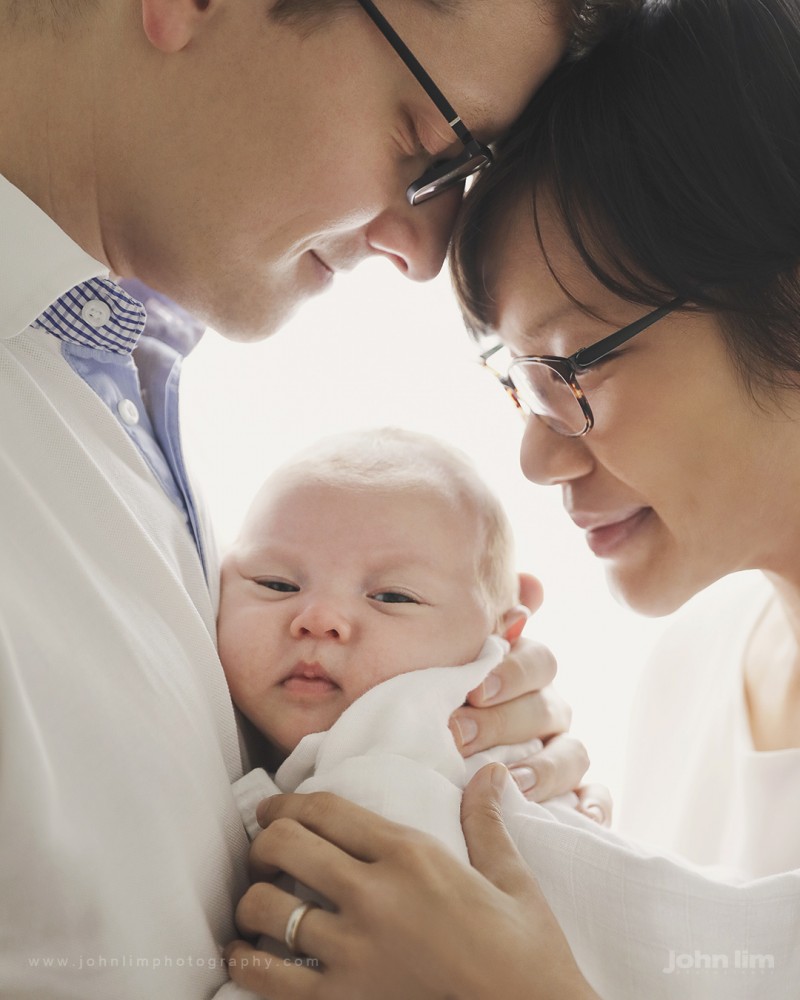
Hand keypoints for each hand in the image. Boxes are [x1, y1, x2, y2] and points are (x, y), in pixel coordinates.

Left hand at [223, 768, 598, 999]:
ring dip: (253, 901)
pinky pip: (270, 979)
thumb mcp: (511, 879)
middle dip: (263, 842)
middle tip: (264, 851)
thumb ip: (486, 822)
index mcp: (411, 855)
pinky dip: (247, 964)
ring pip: (268, 909)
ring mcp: (354, 951)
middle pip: (285, 845)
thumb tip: (491, 773)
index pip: (325, 809)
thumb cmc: (525, 953)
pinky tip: (248, 955)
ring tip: (259, 902)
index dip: (287, 802)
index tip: (274, 807)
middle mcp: (374, 895)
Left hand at [450, 573, 589, 802]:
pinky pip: (595, 801)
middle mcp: (548, 710)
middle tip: (458, 737)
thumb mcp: (452, 663)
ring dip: (545, 769)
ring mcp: (562, 753)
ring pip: (574, 755)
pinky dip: (592, 808)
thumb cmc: (441, 704)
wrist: (431, 760)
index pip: (538, 660)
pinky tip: (578, 818)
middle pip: (547, 709)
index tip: (473, 689)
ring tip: (511, 783)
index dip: (511, 671)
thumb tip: (530, 583)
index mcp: (523, 673)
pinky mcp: (572, 798)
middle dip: (503, 723)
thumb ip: (486, 626)